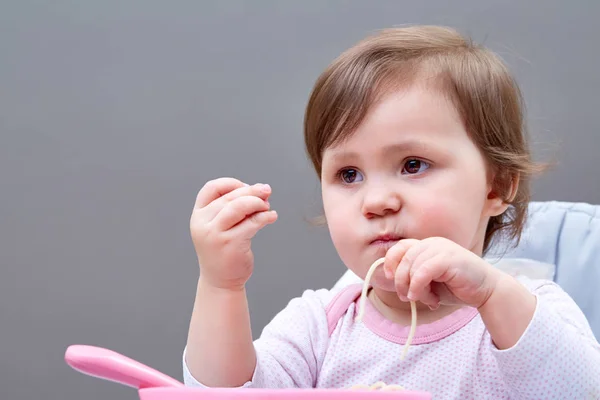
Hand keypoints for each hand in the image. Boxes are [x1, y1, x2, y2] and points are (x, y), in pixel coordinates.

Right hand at [190, 177, 277, 289]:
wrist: (220, 281)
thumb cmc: (223, 250)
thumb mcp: (221, 226)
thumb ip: (234, 208)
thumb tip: (260, 190)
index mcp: (198, 216)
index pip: (211, 188)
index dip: (231, 183)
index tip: (247, 187)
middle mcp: (203, 224)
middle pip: (230, 197)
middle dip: (251, 191)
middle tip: (267, 191)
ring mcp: (215, 234)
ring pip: (239, 207)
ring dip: (257, 202)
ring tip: (267, 205)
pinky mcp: (231, 244)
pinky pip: (252, 223)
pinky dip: (265, 217)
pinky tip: (272, 216)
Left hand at [383, 237, 500, 309]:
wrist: (486, 291)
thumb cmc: (457, 288)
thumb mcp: (429, 283)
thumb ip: (412, 279)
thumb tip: (394, 284)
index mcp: (427, 246)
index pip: (400, 247)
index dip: (390, 262)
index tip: (390, 279)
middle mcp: (432, 243)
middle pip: (403, 258)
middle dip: (400, 281)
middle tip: (407, 297)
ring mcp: (441, 249)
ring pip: (412, 266)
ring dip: (413, 287)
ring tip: (425, 299)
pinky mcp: (448, 258)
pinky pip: (423, 272)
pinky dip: (418, 287)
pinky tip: (426, 298)